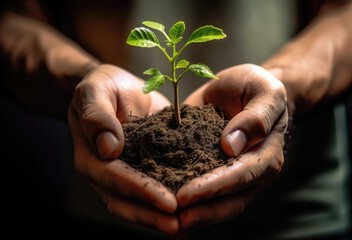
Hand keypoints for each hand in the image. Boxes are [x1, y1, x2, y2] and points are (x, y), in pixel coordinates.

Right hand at [68, 64, 178, 234]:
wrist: (119, 87)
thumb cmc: (103, 85)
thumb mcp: (95, 90)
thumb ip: (96, 115)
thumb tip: (108, 148)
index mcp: (91, 157)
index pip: (114, 178)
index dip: (139, 191)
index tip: (167, 201)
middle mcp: (107, 172)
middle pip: (126, 200)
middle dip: (152, 214)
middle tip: (179, 225)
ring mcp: (127, 172)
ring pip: (140, 202)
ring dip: (161, 216)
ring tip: (188, 225)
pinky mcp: (146, 167)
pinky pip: (157, 187)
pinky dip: (171, 199)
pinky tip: (194, 207)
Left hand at [178, 63, 287, 228]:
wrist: (244, 89)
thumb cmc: (257, 88)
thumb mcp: (266, 92)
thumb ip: (256, 117)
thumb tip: (231, 146)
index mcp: (265, 155)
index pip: (240, 176)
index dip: (213, 188)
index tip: (185, 195)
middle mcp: (250, 172)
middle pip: (229, 200)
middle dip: (201, 211)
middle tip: (172, 219)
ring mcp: (231, 174)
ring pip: (217, 204)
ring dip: (194, 215)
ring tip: (167, 223)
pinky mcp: (213, 169)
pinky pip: (202, 189)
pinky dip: (188, 202)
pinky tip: (164, 207)